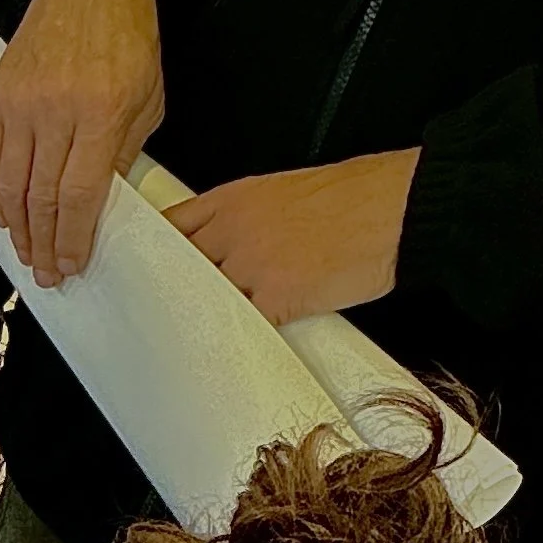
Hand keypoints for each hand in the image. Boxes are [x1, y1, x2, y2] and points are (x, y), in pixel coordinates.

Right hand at [0, 0, 163, 285]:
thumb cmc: (124, 36)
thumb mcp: (146, 99)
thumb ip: (122, 155)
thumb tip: (98, 207)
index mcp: (99, 112)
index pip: (78, 196)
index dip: (72, 240)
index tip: (70, 265)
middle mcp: (55, 109)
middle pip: (42, 200)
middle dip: (43, 246)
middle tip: (46, 273)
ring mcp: (21, 103)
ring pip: (10, 187)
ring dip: (17, 230)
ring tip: (27, 254)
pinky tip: (6, 217)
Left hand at [166, 150, 419, 323]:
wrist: (397, 208)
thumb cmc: (357, 197)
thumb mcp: (286, 192)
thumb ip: (244, 220)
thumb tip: (225, 251)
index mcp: (235, 199)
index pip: (170, 228)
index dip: (154, 256)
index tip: (145, 276)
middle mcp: (234, 231)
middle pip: (176, 270)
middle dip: (169, 295)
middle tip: (158, 318)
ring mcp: (250, 267)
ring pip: (202, 303)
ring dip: (199, 321)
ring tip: (186, 341)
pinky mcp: (275, 299)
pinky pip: (239, 327)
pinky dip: (232, 340)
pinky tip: (225, 350)